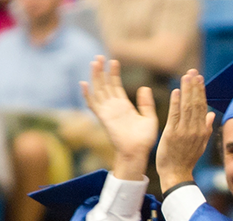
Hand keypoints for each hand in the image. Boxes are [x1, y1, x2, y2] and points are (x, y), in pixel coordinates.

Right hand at [80, 56, 157, 180]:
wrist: (138, 152)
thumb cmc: (144, 139)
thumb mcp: (149, 117)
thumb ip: (146, 103)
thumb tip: (144, 87)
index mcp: (124, 106)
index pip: (116, 86)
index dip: (114, 74)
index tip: (113, 61)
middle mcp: (113, 107)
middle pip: (104, 85)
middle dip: (101, 71)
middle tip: (99, 56)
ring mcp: (107, 112)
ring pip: (98, 91)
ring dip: (95, 77)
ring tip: (94, 62)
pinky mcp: (104, 118)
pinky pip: (93, 105)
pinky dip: (87, 95)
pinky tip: (83, 83)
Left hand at [155, 69, 213, 190]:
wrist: (176, 174)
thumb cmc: (187, 159)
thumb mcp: (200, 144)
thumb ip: (206, 128)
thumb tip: (210, 114)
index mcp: (201, 130)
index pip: (202, 106)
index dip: (201, 91)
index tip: (200, 79)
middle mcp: (194, 129)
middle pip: (196, 103)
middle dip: (194, 86)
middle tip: (193, 72)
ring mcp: (183, 131)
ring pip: (187, 107)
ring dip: (187, 90)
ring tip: (186, 76)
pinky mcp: (171, 134)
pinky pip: (175, 115)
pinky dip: (176, 102)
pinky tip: (176, 91)